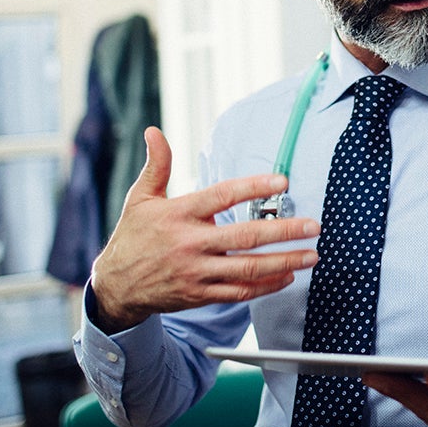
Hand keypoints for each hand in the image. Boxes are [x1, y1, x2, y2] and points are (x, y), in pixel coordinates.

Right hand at [89, 126, 319, 332]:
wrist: (114, 286)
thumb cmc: (133, 236)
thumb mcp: (140, 198)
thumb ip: (157, 165)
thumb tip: (154, 131)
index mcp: (179, 215)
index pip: (222, 196)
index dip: (253, 187)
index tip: (282, 182)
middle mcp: (190, 244)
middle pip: (244, 238)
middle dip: (284, 232)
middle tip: (313, 226)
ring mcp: (196, 273)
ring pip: (247, 270)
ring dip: (284, 263)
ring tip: (311, 255)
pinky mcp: (199, 295)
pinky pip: (239, 293)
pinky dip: (265, 286)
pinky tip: (287, 277)